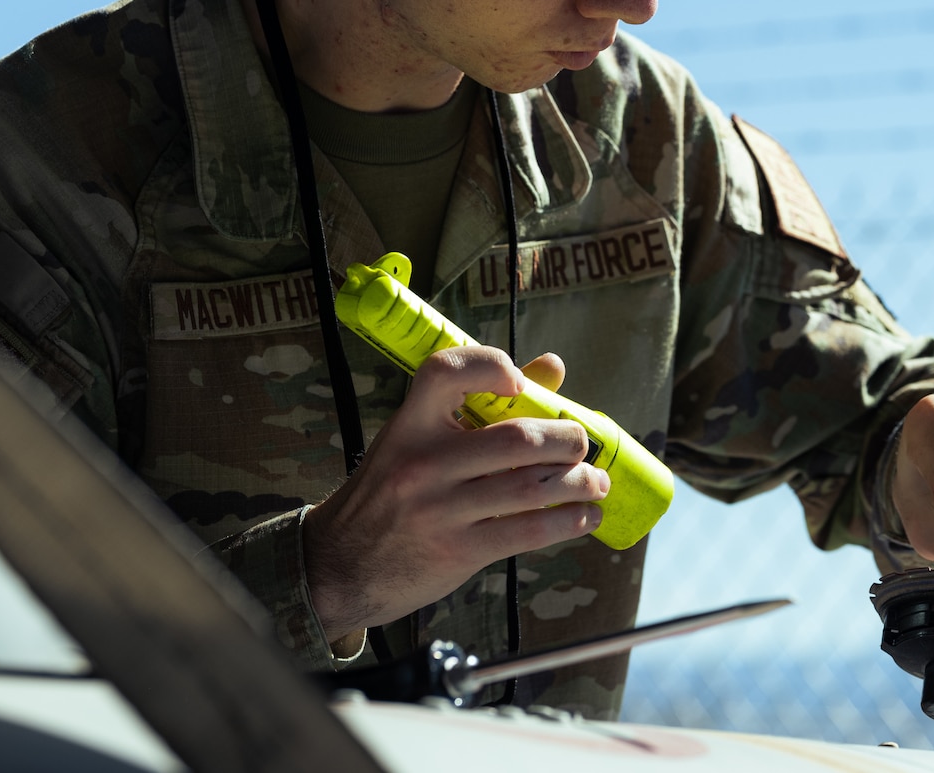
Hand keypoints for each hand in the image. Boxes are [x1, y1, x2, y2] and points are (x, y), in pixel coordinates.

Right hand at [303, 348, 606, 640]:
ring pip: (532, 488)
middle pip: (517, 440)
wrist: (337, 566)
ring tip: (596, 482)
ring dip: (580, 484)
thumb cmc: (389, 493)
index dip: (489, 365)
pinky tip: (584, 516)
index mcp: (410, 425)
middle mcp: (423, 464)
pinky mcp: (457, 551)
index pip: (445, 371)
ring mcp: (440, 510)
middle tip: (584, 444)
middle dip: (568, 440)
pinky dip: (567, 522)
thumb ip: (480, 403)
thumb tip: (551, 367)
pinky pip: (527, 531)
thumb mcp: (416, 442)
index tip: (519, 382)